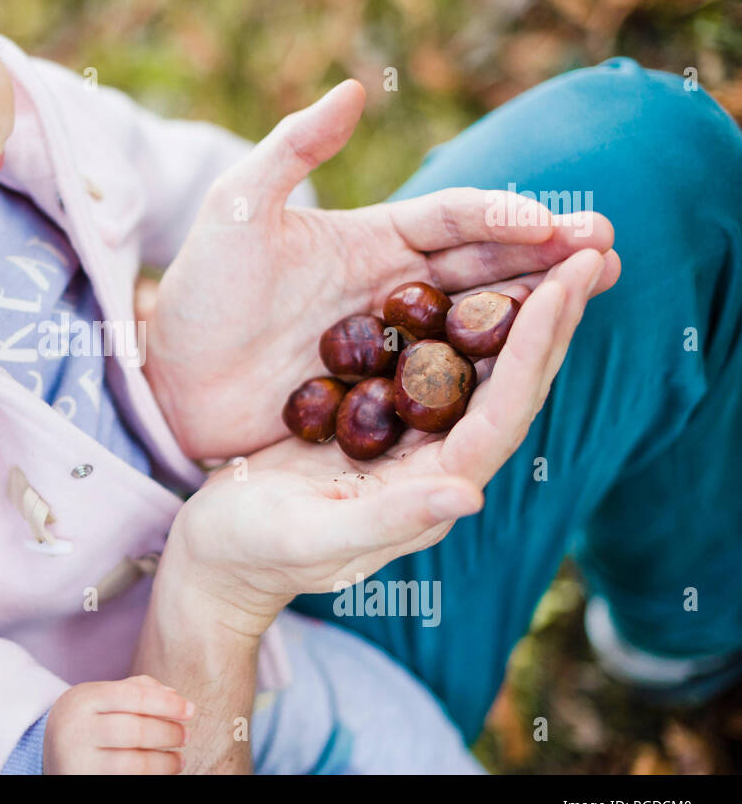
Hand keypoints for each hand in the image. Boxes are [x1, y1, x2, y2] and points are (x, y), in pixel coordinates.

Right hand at [43, 674, 193, 773]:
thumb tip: (174, 695)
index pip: (134, 696)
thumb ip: (136, 689)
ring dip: (164, 763)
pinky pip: (126, 781)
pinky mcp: (84, 781)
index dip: (167, 703)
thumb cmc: (87, 720)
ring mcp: (78, 761)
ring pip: (132, 765)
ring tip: (178, 760)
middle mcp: (77, 729)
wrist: (48, 751)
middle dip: (168, 733)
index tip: (190, 710)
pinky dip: (149, 777)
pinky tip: (160, 772)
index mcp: (85, 699)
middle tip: (186, 736)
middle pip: (135, 731)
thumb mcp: (101, 696)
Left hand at [141, 79, 620, 459]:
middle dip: (544, 258)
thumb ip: (291, 150)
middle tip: (608, 253)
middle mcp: (392, 290)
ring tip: (588, 299)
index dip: (502, 218)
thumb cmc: (199, 291)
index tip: (552, 223)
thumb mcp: (236, 210)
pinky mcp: (380, 401)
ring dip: (531, 313)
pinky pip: (444, 387)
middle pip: (482, 269)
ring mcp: (391, 348)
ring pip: (475, 326)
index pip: (452, 220)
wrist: (164, 375)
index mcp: (371, 240)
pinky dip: (487, 379)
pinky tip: (527, 376)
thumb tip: (355, 88)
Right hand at [158, 247, 606, 637]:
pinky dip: (457, 317)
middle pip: (510, 384)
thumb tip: (469, 496)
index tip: (564, 282)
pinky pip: (433, 362)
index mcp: (432, 490)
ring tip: (552, 250)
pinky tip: (465, 275)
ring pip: (479, 368)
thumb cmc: (255, 552)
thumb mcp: (313, 537)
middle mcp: (438, 464)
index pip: (502, 412)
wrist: (217, 556)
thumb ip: (389, 519)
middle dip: (551, 316)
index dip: (535, 347)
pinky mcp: (381, 423)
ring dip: (518, 309)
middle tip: (587, 247)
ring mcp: (412, 442)